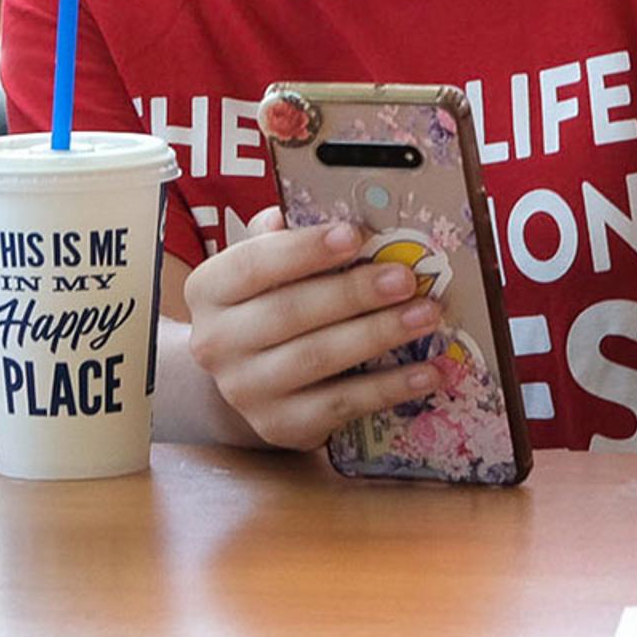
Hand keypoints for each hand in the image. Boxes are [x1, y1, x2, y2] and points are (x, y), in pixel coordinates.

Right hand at [182, 206, 442, 451]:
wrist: (245, 381)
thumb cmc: (264, 307)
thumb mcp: (262, 270)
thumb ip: (282, 240)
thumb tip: (315, 210)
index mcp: (208, 289)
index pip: (254, 264)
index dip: (305, 250)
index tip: (356, 234)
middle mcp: (216, 343)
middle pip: (290, 312)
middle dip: (353, 293)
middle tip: (406, 277)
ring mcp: (245, 391)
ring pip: (317, 358)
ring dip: (378, 335)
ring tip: (427, 315)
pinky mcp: (279, 426)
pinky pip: (341, 405)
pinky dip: (389, 388)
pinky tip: (427, 371)